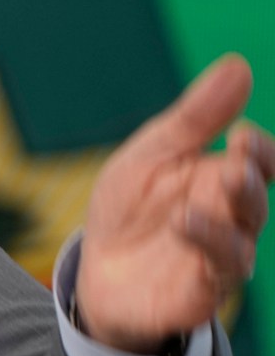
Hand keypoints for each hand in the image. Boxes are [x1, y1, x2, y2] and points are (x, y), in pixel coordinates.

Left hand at [76, 55, 273, 353]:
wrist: (97, 270)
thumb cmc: (130, 207)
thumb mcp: (151, 154)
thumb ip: (195, 118)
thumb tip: (239, 65)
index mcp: (222, 179)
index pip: (260, 161)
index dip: (260, 151)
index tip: (243, 134)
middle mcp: (231, 219)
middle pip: (254, 197)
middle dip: (250, 177)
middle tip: (238, 158)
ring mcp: (219, 257)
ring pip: (242, 238)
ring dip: (232, 214)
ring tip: (208, 190)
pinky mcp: (202, 290)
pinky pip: (218, 271)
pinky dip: (208, 246)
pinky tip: (186, 221)